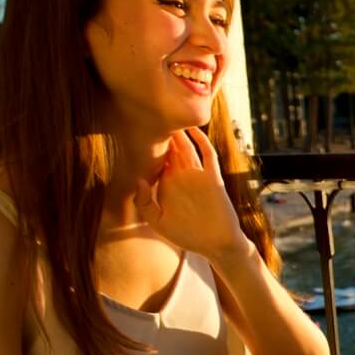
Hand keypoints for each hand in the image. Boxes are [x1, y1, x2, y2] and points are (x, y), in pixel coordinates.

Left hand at [136, 127, 251, 263]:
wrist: (217, 244)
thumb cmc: (188, 236)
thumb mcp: (159, 223)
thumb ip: (145, 203)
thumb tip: (138, 179)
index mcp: (167, 185)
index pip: (156, 160)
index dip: (148, 145)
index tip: (136, 127)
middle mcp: (182, 177)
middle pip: (171, 150)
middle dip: (162, 133)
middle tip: (152, 111)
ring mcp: (198, 175)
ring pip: (187, 148)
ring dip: (179, 132)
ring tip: (170, 114)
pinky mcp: (214, 177)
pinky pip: (207, 154)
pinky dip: (201, 141)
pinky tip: (193, 129)